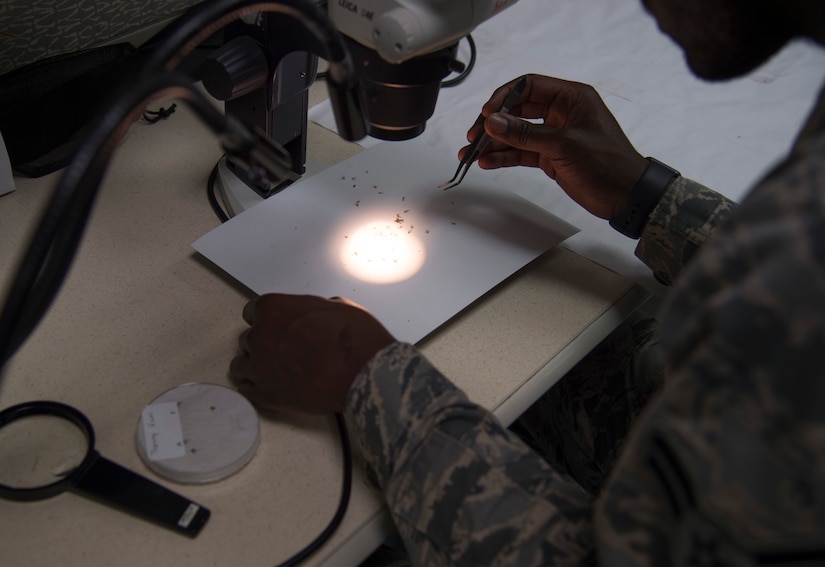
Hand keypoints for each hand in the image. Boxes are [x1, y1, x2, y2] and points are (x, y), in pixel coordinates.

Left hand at [229, 294, 395, 413]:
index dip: (267, 320)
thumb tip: (314, 317)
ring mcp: (260, 367)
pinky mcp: (265, 395)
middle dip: (264, 344)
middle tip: (284, 351)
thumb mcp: (337, 307)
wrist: (360, 373)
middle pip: (248, 339)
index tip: (276, 326)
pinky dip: (256, 388)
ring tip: (275, 371)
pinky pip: (245, 390)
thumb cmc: (353, 339)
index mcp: (273, 309)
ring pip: (241, 365)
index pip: (252, 311)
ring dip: (256, 366)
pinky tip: (270, 386)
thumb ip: (312, 311)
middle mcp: (260, 336)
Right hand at [461, 74, 648, 219]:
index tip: (487, 115)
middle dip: (494, 124)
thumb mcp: (564, 145)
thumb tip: (494, 122)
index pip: (528, 86)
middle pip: (517, 110)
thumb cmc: (609, 164)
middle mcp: (561, 112)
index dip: (504, 98)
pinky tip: (488, 162)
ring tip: (472, 155)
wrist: (626, 196)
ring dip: (494, 144)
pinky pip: (522, 152)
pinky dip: (505, 157)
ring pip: (517, 134)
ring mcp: (555, 135)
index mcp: (571, 97)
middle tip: (474, 137)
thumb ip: (526, 133)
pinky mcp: (551, 156)